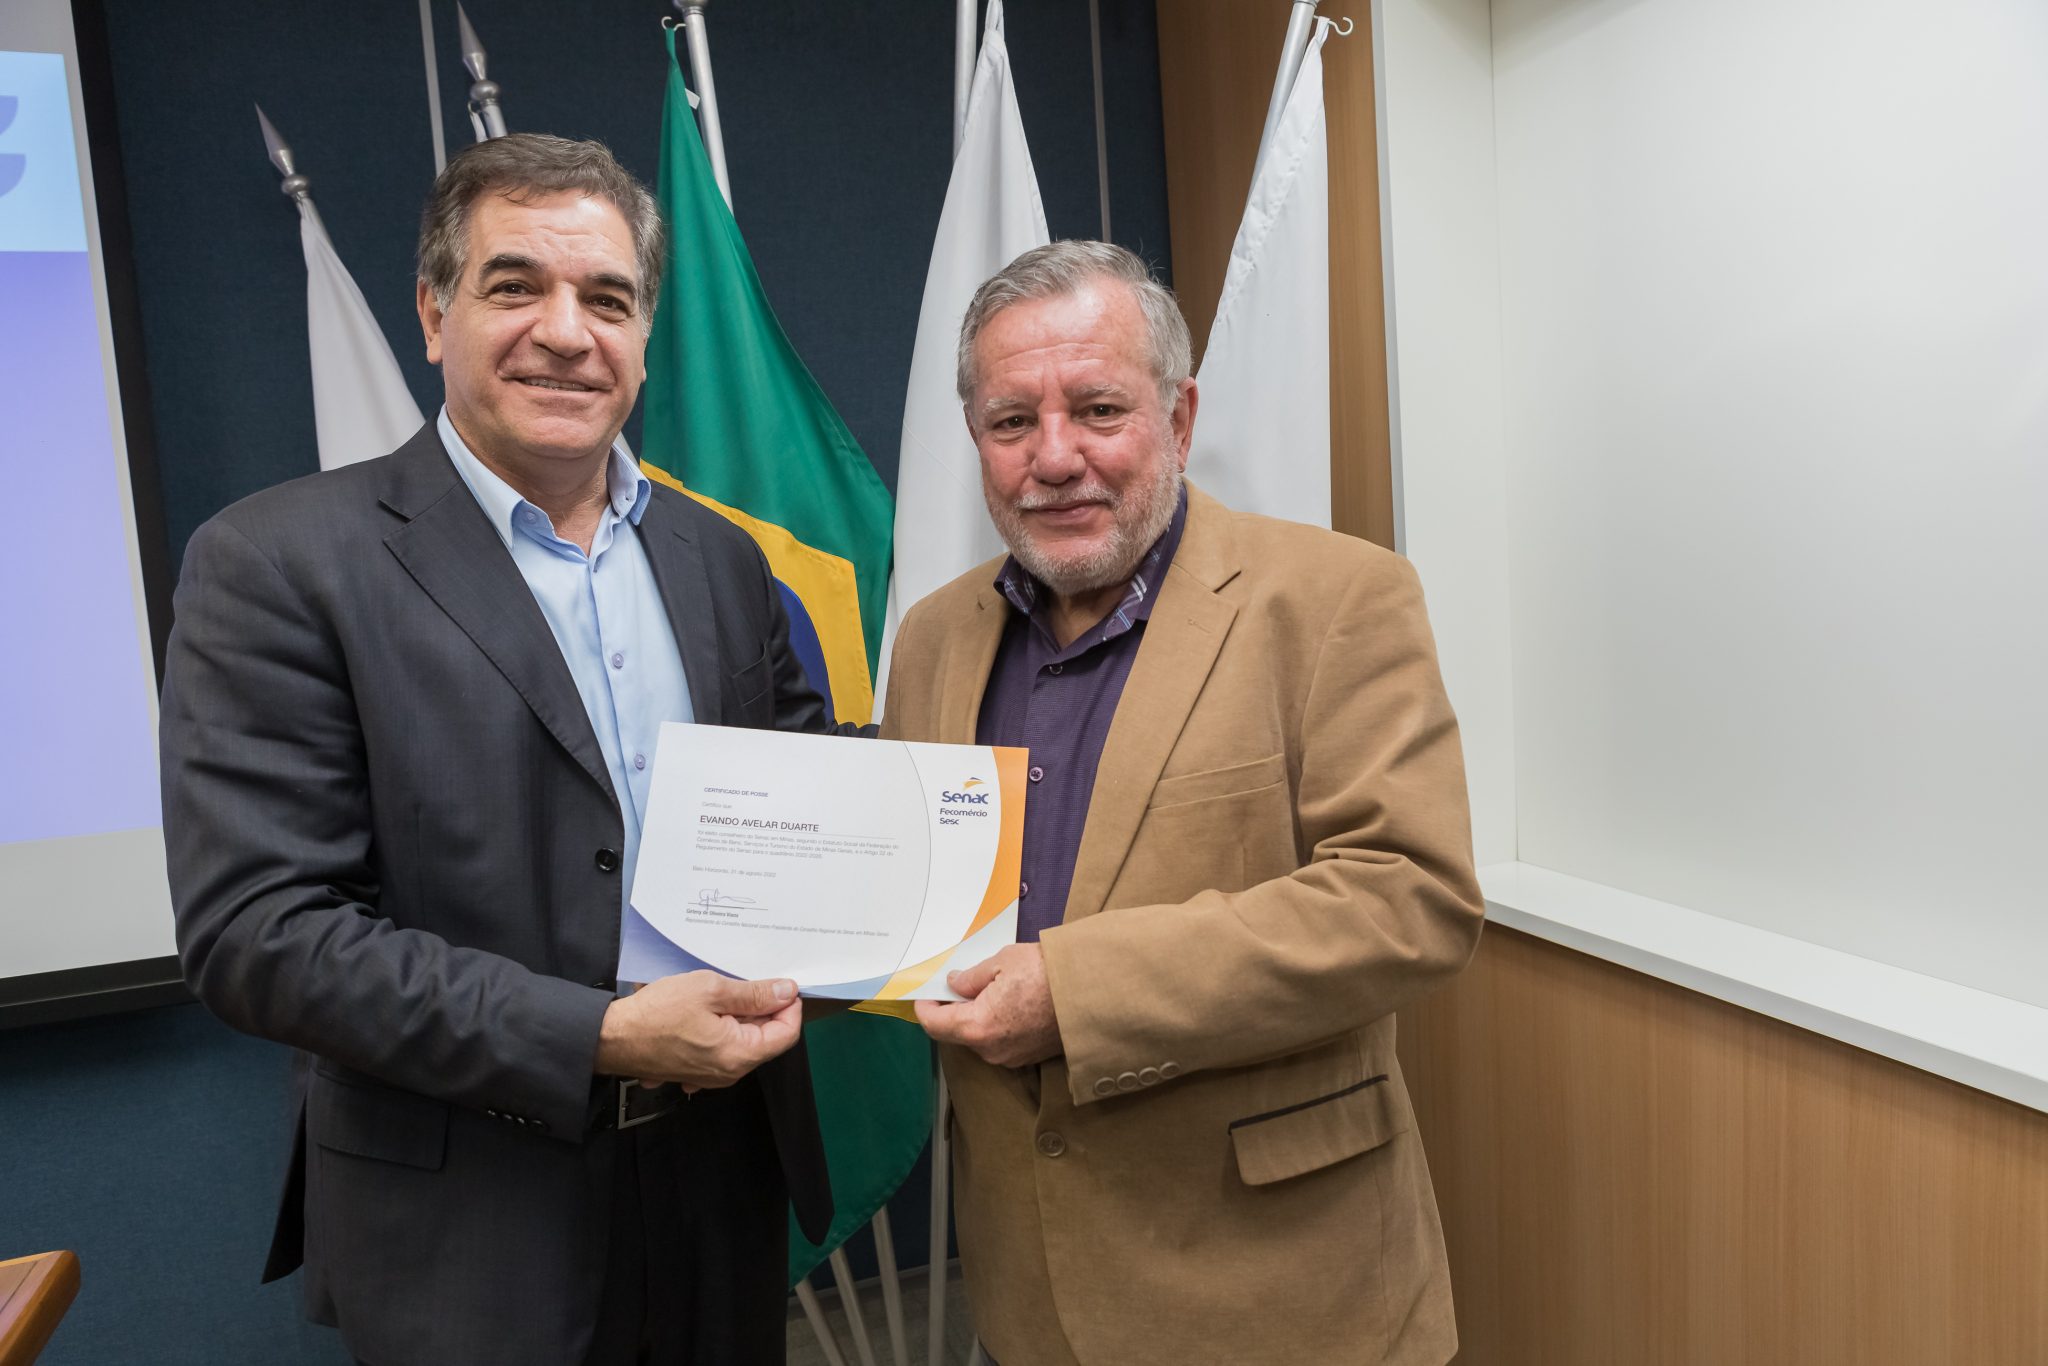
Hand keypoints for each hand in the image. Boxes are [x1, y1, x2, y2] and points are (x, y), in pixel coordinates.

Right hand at [594, 971, 802, 1089]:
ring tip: (723, 993)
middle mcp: (731, 1072)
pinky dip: (723, 1028)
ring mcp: (712, 1075)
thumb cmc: (658, 1013)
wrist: (613, 1038)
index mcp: (740, 1054)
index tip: (780, 985)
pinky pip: (722, 1048)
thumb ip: (753, 994)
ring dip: (741, 1016)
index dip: (789, 1006)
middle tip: (747, 983)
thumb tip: (787, 992)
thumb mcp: (710, 990)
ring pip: (743, 1041)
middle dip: (764, 1009)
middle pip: (766, 1038)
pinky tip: (708, 1012)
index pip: (787, 1034)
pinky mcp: (697, 1071)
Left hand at [915, 944, 1060, 1067]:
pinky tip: (1011, 1005)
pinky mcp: (1027, 1058)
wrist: (1090, 994)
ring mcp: (1010, 1058)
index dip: (925, 1007)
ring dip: (977, 1018)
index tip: (926, 993)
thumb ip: (971, 977)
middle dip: (953, 1010)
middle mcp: (990, 1050)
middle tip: (959, 985)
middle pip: (957, 1032)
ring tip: (992, 991)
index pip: (934, 1024)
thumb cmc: (1046, 975)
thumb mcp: (1002, 962)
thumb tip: (955, 984)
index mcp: (977, 1026)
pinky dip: (997, 1026)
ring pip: (979, 1038)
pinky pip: (1000, 1042)